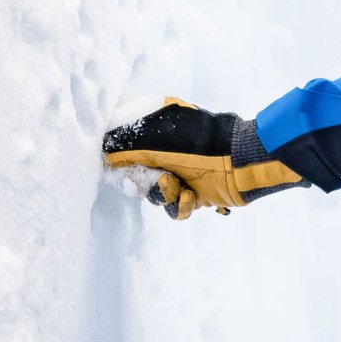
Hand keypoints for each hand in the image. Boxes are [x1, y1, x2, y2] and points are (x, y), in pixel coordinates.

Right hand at [101, 99, 302, 219]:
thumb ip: (123, 142)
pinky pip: (175, 209)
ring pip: (155, 196)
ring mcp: (181, 173)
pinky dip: (180, 206)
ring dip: (163, 195)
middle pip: (138, 178)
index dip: (121, 164)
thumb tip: (102, 149)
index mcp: (156, 132)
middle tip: (161, 178)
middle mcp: (166, 153)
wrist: (238, 160)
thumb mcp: (154, 134)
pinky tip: (190, 196)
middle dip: (145, 182)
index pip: (126, 151)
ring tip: (178, 187)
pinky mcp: (195, 194)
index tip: (123, 170)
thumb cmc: (196, 141)